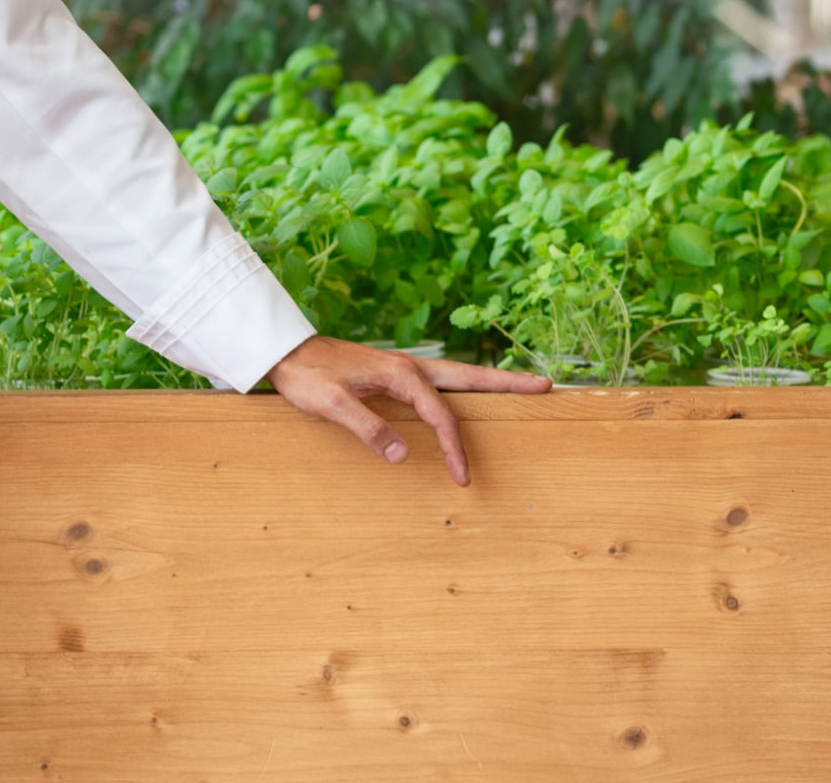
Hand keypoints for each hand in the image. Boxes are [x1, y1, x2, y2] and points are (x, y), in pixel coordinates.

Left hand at [266, 335, 549, 485]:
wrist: (286, 352)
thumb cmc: (307, 377)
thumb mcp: (331, 404)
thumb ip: (367, 428)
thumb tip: (404, 456)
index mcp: (400, 375)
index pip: (440, 416)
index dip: (454, 447)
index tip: (463, 477)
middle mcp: (410, 368)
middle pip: (469, 377)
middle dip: (507, 383)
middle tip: (544, 385)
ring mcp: (404, 369)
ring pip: (457, 377)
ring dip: (490, 383)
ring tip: (522, 387)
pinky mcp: (395, 375)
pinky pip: (439, 385)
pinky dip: (462, 389)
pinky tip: (466, 398)